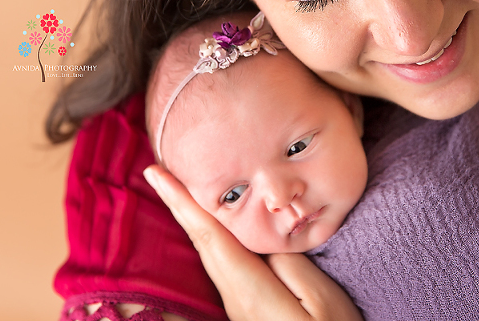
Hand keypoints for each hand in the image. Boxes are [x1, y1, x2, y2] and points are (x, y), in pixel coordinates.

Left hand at [143, 165, 361, 320]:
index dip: (182, 203)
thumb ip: (292, 266)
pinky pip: (224, 265)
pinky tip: (215, 229)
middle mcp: (236, 297)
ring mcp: (240, 306)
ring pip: (210, 254)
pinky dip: (211, 237)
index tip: (157, 174)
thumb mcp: (321, 301)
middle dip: (180, 206)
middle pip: (202, 243)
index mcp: (250, 290)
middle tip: (159, 172)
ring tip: (182, 191)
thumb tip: (266, 237)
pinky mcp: (249, 310)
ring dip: (194, 220)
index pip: (209, 236)